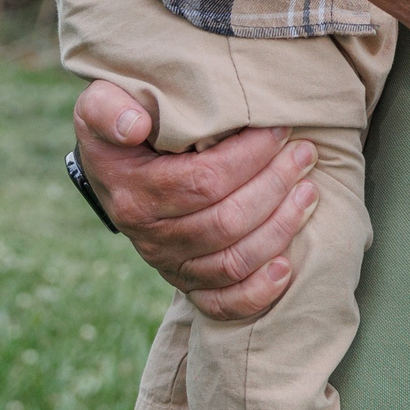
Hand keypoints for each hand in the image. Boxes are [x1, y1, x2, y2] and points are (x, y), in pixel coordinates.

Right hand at [70, 80, 320, 317]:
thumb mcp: (100, 105)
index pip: (203, 182)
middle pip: (226, 222)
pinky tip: (287, 268)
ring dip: (280, 228)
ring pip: (233, 260)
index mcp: (134, 195)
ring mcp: (170, 265)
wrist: (117, 171)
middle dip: (275, 186)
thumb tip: (135, 126)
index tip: (279, 131)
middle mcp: (151, 238)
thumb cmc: (121, 130)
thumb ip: (108, 109)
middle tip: (305, 154)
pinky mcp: (187, 284)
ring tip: (310, 192)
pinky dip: (258, 292)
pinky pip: (222, 304)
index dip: (249, 158)